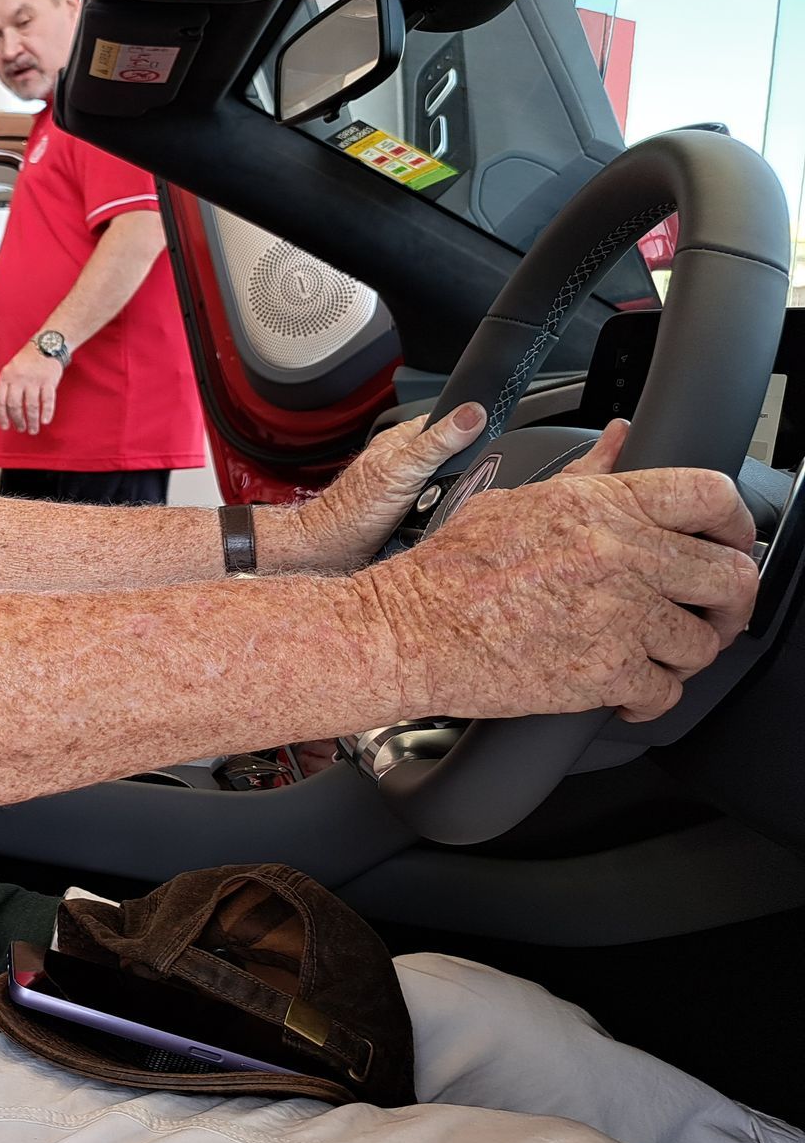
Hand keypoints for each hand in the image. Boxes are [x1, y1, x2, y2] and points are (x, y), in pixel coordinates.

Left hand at [0, 344, 64, 434]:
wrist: (46, 344)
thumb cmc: (28, 359)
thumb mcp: (11, 369)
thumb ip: (7, 386)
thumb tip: (5, 410)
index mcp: (6, 376)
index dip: (1, 416)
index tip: (5, 426)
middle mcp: (18, 379)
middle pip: (15, 406)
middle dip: (17, 421)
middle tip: (21, 428)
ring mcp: (34, 380)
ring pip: (31, 406)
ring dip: (32, 421)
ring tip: (33, 429)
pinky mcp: (48, 381)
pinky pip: (47, 400)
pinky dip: (46, 412)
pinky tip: (45, 421)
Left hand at [295, 403, 486, 568]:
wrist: (330, 551)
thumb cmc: (353, 510)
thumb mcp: (403, 471)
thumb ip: (437, 443)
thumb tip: (471, 414)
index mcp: (401, 440)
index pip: (445, 419)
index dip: (469, 425)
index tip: (492, 435)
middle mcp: (404, 460)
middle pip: (450, 454)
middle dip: (466, 466)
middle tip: (474, 480)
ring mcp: (405, 485)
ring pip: (446, 482)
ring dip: (456, 492)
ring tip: (458, 501)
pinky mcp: (407, 510)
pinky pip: (437, 505)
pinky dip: (444, 510)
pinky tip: (444, 517)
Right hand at [358, 434, 758, 723]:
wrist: (406, 631)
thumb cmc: (447, 572)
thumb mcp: (517, 503)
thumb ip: (583, 477)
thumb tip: (619, 442)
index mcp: (599, 506)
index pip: (711, 497)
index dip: (736, 524)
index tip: (729, 544)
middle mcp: (618, 555)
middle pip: (730, 576)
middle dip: (727, 602)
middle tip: (707, 614)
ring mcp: (617, 616)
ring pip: (703, 642)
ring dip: (682, 656)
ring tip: (652, 658)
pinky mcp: (604, 673)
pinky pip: (665, 693)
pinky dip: (649, 700)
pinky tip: (625, 693)